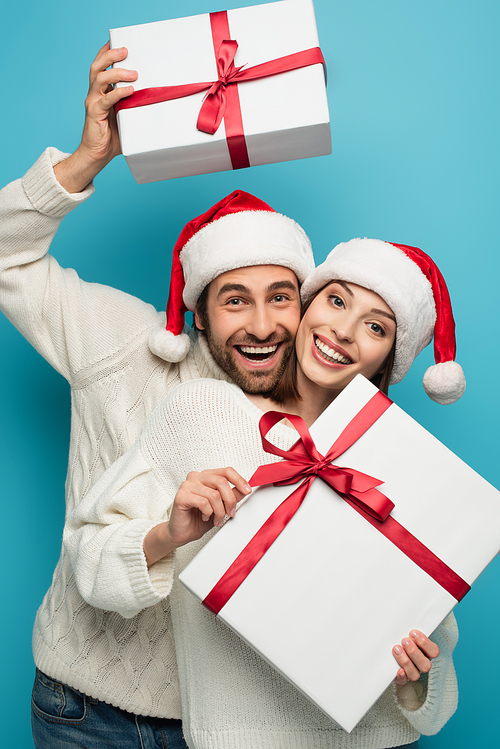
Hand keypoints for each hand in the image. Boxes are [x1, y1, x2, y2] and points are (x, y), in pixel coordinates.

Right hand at [54, 42, 137, 192]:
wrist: (97, 154)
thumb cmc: (113, 135)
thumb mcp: (125, 114)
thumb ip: (132, 103)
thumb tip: (152, 95)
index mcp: (100, 91)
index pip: (100, 66)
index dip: (106, 52)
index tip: (117, 41)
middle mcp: (94, 93)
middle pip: (97, 67)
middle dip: (110, 55)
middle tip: (125, 50)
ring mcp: (93, 102)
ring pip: (99, 78)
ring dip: (116, 72)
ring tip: (133, 72)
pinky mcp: (94, 113)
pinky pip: (106, 99)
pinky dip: (118, 93)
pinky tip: (130, 90)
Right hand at [144, 468, 250, 566]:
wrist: (183, 532)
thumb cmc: (198, 518)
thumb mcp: (221, 506)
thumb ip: (232, 496)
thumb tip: (245, 489)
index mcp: (206, 476)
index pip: (226, 471)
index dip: (239, 480)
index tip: (247, 490)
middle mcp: (196, 477)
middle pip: (221, 482)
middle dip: (230, 501)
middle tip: (230, 513)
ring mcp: (187, 485)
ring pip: (214, 495)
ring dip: (219, 511)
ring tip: (216, 519)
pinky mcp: (181, 496)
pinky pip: (203, 502)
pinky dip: (208, 513)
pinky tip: (204, 516)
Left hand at [393, 629, 439, 685]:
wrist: (392, 656)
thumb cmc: (403, 641)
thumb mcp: (409, 634)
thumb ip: (411, 630)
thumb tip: (403, 613)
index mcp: (427, 653)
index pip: (434, 651)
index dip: (424, 643)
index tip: (413, 632)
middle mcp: (422, 665)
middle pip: (426, 664)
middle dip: (414, 652)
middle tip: (404, 641)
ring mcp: (413, 673)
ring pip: (415, 674)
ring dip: (406, 661)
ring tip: (396, 649)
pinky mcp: (402, 679)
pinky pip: (404, 682)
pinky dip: (401, 676)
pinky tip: (398, 669)